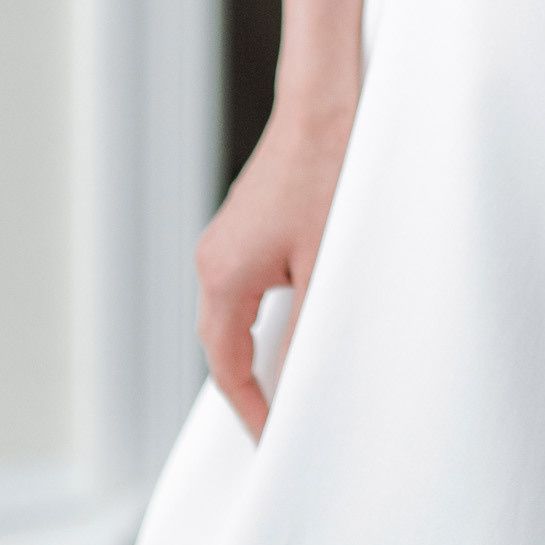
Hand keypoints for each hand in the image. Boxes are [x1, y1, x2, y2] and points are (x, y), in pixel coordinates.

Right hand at [194, 90, 354, 436]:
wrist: (327, 101)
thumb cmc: (330, 171)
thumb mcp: (327, 264)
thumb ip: (309, 332)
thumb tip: (302, 387)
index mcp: (223, 276)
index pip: (227, 368)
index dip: (252, 411)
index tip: (274, 443)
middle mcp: (213, 258)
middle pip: (223, 345)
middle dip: (250, 388)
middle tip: (285, 423)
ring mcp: (226, 238)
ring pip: (234, 315)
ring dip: (258, 351)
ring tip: (292, 385)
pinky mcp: (246, 223)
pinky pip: (245, 286)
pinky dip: (264, 317)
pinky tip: (296, 325)